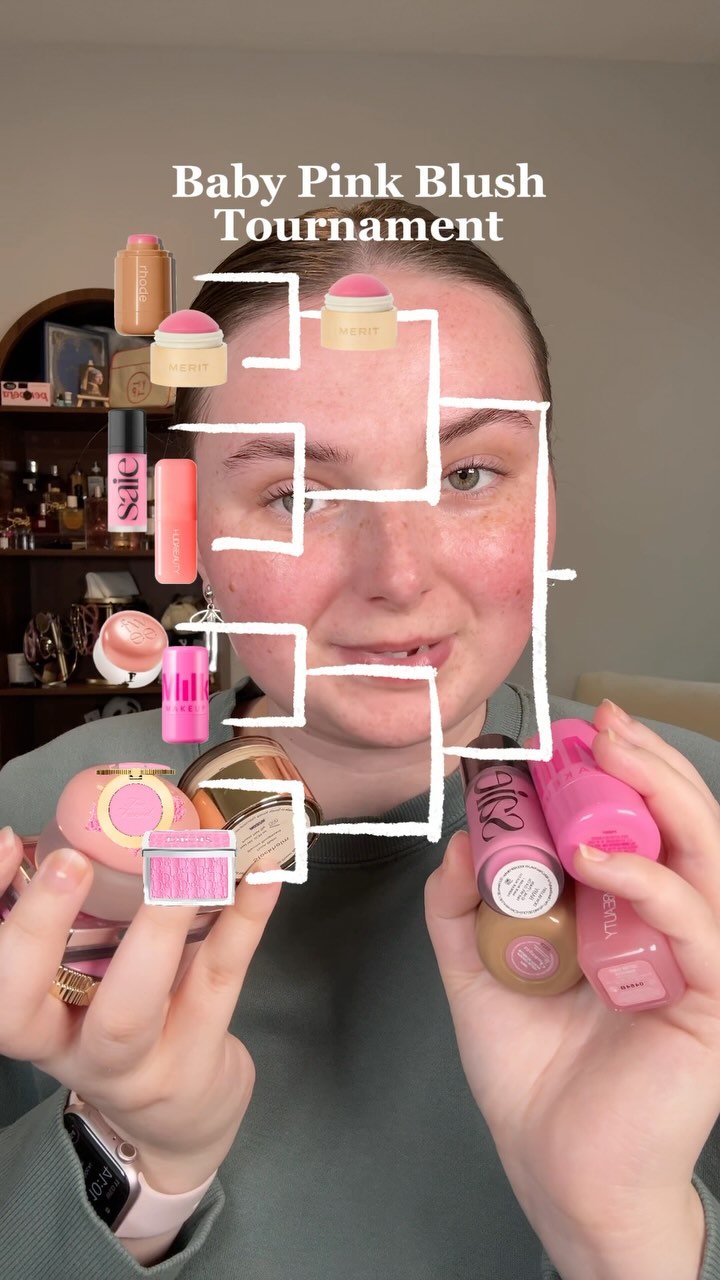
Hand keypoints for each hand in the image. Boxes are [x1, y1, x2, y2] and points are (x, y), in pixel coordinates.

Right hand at [0, 827, 281, 1191]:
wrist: (180, 1127)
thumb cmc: (125, 1034)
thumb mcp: (88, 989)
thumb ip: (80, 925)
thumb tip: (94, 828)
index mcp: (33, 1017)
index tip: (10, 842)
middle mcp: (66, 1046)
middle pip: (26, 1006)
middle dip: (42, 928)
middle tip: (71, 862)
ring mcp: (132, 1065)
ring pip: (129, 1007)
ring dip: (155, 926)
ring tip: (184, 859)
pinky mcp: (195, 1061)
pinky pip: (217, 984)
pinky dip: (242, 922)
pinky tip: (263, 877)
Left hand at [425, 701, 718, 1278]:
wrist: (559, 1172)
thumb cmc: (533, 1078)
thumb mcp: (479, 977)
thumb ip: (461, 912)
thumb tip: (456, 840)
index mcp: (626, 915)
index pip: (637, 825)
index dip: (610, 775)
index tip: (566, 736)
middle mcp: (670, 927)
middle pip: (681, 825)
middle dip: (646, 765)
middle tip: (602, 725)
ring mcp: (696, 960)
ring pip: (705, 855)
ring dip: (660, 796)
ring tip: (609, 757)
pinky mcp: (709, 1000)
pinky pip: (694, 923)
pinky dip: (649, 880)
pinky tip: (597, 856)